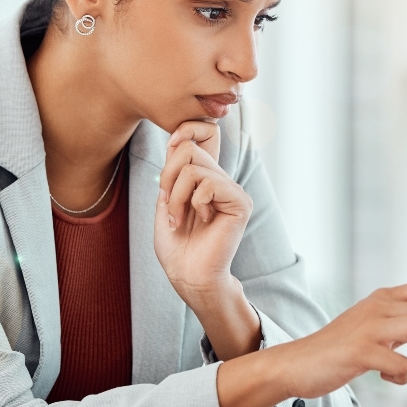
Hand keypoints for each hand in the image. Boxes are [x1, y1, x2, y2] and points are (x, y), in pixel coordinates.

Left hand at [153, 121, 252, 313]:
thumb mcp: (166, 201)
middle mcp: (222, 180)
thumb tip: (176, 140)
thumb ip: (173, 171)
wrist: (188, 275)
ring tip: (178, 218)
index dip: (185, 130)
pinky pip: (208, 184)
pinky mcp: (240, 202)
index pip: (204, 135)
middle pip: (190, 149)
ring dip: (176, 196)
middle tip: (167, 203)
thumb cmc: (176, 245)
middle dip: (167, 176)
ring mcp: (233, 191)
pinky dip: (193, 202)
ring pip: (195, 168)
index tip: (168, 147)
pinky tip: (202, 220)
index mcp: (206, 178)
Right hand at [277, 279, 406, 398]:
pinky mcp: (360, 350)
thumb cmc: (338, 350)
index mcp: (383, 298)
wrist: (297, 364)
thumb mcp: (373, 330)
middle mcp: (378, 306)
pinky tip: (386, 376)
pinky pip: (401, 363)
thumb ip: (403, 324)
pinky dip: (402, 375)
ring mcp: (368, 327)